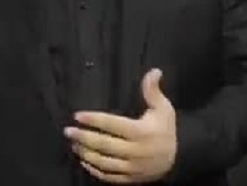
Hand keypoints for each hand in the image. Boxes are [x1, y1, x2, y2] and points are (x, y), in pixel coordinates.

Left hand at [65, 68, 176, 183]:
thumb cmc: (166, 129)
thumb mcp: (163, 108)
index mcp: (142, 132)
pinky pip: (109, 177)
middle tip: (68, 131)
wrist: (179, 158)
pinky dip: (94, 170)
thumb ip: (153, 91)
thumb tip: (153, 71)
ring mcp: (132, 167)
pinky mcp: (130, 179)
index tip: (78, 115)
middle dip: (84, 137)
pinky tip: (84, 161)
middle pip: (105, 145)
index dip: (94, 120)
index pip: (113, 124)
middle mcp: (136, 151)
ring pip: (104, 162)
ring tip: (73, 144)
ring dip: (86, 154)